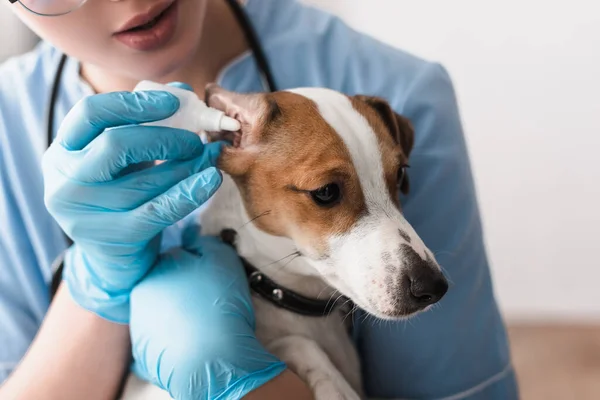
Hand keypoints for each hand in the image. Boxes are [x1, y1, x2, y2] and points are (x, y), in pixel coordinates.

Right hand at [43, 83, 222, 322]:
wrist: (111, 257)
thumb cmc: (118, 195)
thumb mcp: (123, 160)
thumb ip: (146, 124)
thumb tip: (182, 90)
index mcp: (64, 150)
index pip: (90, 114)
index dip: (133, 103)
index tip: (172, 102)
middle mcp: (65, 180)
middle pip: (116, 145)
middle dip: (165, 138)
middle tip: (196, 140)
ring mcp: (84, 213)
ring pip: (144, 181)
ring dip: (186, 166)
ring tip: (210, 157)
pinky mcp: (113, 238)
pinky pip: (158, 211)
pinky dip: (189, 193)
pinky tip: (211, 180)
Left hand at [129, 225, 286, 398]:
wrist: (214, 359)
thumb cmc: (220, 306)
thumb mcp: (222, 260)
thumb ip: (205, 244)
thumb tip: (194, 239)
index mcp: (154, 270)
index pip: (174, 260)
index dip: (196, 267)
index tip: (209, 279)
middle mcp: (139, 296)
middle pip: (163, 286)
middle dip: (182, 291)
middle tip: (206, 301)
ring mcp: (138, 327)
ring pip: (159, 314)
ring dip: (175, 316)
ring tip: (201, 325)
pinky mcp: (143, 355)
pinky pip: (159, 341)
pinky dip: (172, 341)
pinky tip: (192, 343)